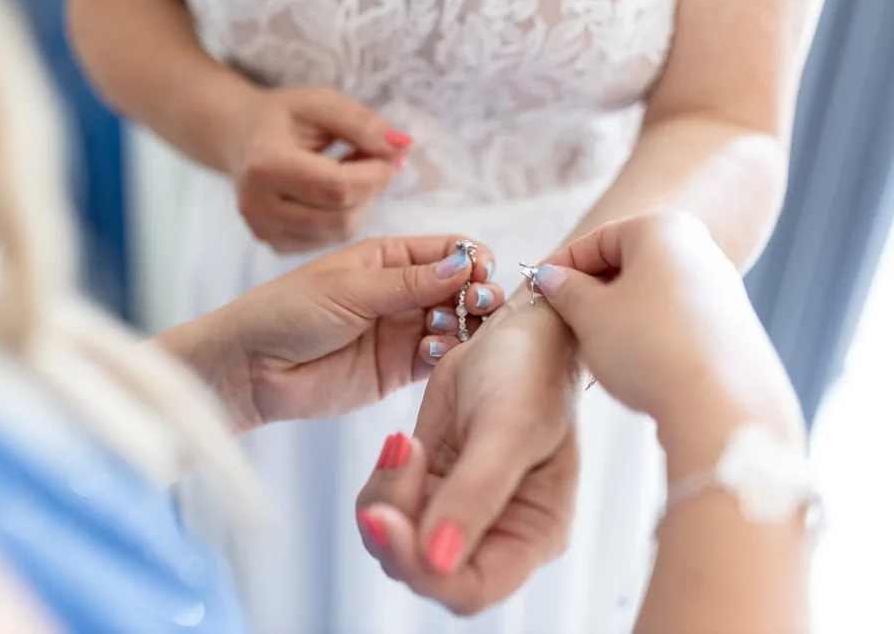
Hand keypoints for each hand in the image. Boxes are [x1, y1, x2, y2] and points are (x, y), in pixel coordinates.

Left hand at [162, 236, 502, 431]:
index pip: (447, 250)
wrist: (252, 367)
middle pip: (460, 287)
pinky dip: (447, 355)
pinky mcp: (399, 369)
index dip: (471, 258)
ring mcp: (402, 331)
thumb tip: (464, 264)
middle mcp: (402, 292)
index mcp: (388, 258)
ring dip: (464, 325)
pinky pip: (438, 358)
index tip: (482, 271)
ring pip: (455, 324)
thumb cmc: (288, 311)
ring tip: (451, 329)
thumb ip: (409, 282)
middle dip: (475, 293)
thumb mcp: (350, 287)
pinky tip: (435, 352)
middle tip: (477, 303)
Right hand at [225, 85, 411, 252]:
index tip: (392, 155)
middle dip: (371, 188)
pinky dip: (343, 217)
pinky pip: (327, 240)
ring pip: (339, 232)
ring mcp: (262, 230)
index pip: (339, 187)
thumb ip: (362, 123)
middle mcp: (258, 205)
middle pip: (341, 215)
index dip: (376, 174)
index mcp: (265, 164)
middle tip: (375, 160)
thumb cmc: (281, 117)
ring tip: (354, 172)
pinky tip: (336, 193)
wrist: (238, 138)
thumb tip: (402, 147)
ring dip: (361, 204)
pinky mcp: (271, 243)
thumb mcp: (320, 103)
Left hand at [355, 301, 581, 615]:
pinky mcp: (431, 483)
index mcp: (533, 532)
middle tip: (395, 464)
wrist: (516, 329)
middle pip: (427, 571)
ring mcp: (460, 509)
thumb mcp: (508, 429)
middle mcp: (497, 531)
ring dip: (386, 498)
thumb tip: (438, 560)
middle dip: (395, 529)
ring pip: (398, 540)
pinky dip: (383, 479)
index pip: (471, 588)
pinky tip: (400, 441)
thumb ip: (475, 495)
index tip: (392, 521)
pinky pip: (388, 505)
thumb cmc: (533, 372)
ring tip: (402, 443)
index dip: (424, 569)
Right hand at [534, 211, 802, 444]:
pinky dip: (648, 332)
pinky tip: (633, 362)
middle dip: (592, 290)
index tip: (539, 289)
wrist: (720, 405)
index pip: (596, 240)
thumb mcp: (590, 315)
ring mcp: (720, 287)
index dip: (562, 266)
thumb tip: (552, 278)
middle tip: (565, 319)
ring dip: (619, 314)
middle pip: (628, 262)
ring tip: (597, 346)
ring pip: (651, 292)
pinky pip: (675, 317)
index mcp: (663, 229)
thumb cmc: (650, 348)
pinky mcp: (730, 324)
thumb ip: (566, 290)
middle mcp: (699, 248)